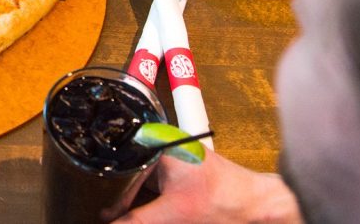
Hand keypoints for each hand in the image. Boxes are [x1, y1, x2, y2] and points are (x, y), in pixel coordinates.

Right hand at [114, 151, 302, 222]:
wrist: (259, 207)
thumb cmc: (226, 202)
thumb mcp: (174, 215)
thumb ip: (137, 221)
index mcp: (156, 144)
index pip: (119, 173)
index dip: (108, 199)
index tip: (100, 216)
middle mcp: (160, 145)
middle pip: (127, 177)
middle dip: (122, 202)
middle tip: (113, 217)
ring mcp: (169, 158)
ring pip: (139, 184)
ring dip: (135, 203)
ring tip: (127, 214)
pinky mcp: (178, 171)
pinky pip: (152, 187)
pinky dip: (150, 202)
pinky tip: (149, 213)